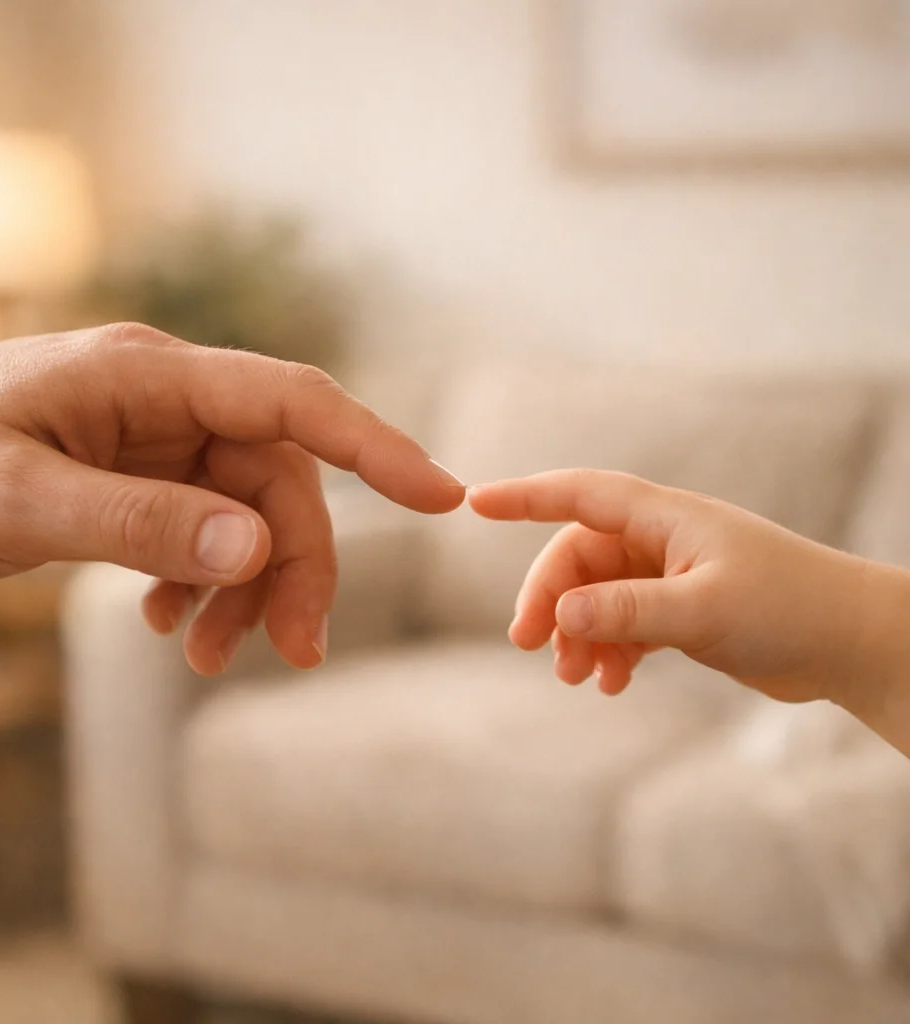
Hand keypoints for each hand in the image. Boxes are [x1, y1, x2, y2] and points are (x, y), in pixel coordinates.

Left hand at [0, 324, 463, 673]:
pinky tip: (165, 622)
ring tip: (203, 657)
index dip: (375, 447)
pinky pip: (200, 528)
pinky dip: (199, 582)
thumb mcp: (18, 499)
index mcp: (148, 376)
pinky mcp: (134, 476)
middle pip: (275, 480)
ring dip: (245, 586)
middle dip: (293, 566)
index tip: (443, 496)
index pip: (291, 402)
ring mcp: (152, 439)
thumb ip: (139, 521)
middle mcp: (165, 400)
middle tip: (290, 654)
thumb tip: (257, 547)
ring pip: (244, 513)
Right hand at [469, 470, 891, 708]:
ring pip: (597, 596)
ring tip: (575, 677)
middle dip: (550, 599)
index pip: (579, 494)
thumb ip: (628, 610)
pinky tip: (611, 683)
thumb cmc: (790, 608)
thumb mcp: (702, 609)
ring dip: (578, 633)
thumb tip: (561, 613)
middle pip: (578, 558)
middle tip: (530, 646)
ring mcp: (670, 575)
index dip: (524, 496)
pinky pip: (623, 624)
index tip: (474, 501)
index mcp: (665, 517)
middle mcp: (661, 539)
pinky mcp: (681, 610)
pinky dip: (609, 650)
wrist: (852, 643)